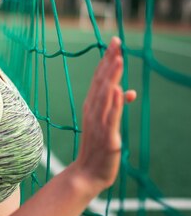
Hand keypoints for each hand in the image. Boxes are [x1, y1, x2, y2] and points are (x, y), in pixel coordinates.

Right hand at [75, 37, 135, 193]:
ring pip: (105, 96)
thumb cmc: (98, 147)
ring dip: (112, 77)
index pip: (99, 77)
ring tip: (119, 60)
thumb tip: (127, 91)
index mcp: (92, 105)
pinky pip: (110, 118)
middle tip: (116, 42)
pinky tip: (118, 90)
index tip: (114, 42)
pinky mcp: (107, 137)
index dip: (107, 59)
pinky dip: (114, 104)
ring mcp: (99, 123)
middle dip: (109, 61)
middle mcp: (93, 110)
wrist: (87, 173)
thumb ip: (115, 105)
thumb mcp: (107, 123)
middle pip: (101, 81)